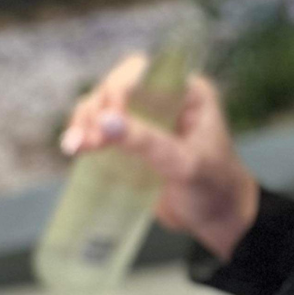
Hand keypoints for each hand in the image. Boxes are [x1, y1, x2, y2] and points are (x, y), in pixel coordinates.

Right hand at [60, 53, 259, 261]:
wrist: (220, 221)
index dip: (119, 88)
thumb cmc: (215, 188)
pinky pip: (104, 131)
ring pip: (105, 108)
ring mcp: (148, 122)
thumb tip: (104, 121)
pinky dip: (87, 137)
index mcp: (189, 92)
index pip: (145, 73)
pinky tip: (74, 148)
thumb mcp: (184, 164)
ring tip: (74, 146)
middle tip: (84, 139)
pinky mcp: (134, 145)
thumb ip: (147, 142)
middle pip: (118, 88)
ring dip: (85, 122)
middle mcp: (166, 100)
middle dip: (96, 108)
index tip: (106, 118)